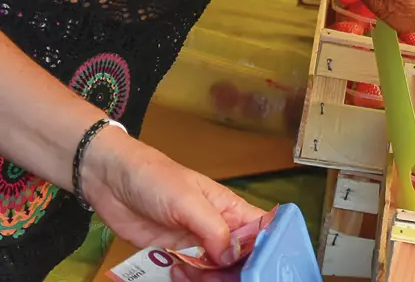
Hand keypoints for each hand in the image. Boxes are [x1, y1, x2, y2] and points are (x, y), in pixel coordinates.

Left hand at [80, 126, 265, 262]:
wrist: (112, 183)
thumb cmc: (157, 181)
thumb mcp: (188, 201)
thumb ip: (213, 229)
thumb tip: (232, 258)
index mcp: (230, 209)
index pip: (260, 232)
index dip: (264, 249)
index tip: (257, 267)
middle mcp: (217, 229)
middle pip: (238, 259)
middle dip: (231, 272)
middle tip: (211, 276)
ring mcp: (195, 244)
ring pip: (215, 272)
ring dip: (206, 279)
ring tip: (185, 272)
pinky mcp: (173, 255)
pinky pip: (190, 276)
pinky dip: (186, 280)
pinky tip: (174, 272)